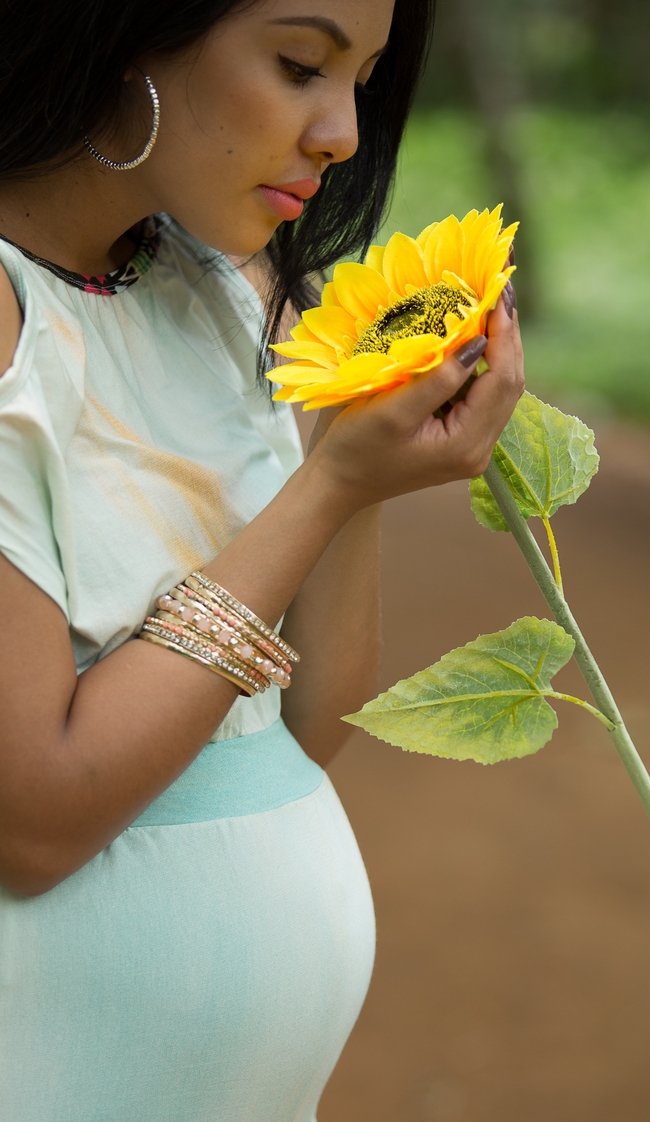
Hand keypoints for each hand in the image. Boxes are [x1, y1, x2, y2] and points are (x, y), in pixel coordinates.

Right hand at [310, 296, 523, 509]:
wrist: (337, 483)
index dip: (505, 335)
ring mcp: (472, 448)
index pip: (502, 381)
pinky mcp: (461, 442)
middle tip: (500, 291)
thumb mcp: (392, 410)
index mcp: (465, 444)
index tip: (499, 293)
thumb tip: (479, 342)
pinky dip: (482, 366)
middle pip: (509, 385)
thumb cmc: (355, 448)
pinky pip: (482, 397)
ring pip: (499, 390)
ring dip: (498, 349)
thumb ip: (439, 378)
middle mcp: (478, 450)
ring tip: (490, 307)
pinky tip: (473, 339)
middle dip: (508, 337)